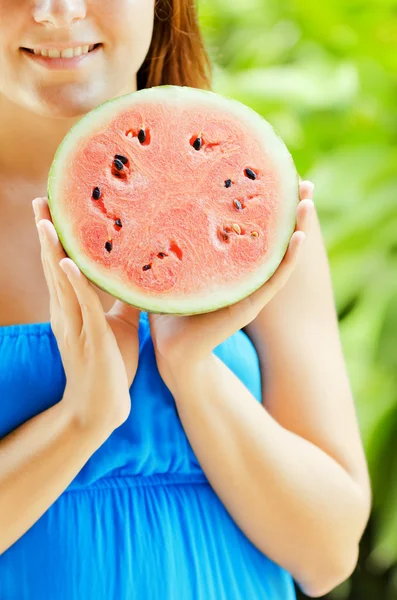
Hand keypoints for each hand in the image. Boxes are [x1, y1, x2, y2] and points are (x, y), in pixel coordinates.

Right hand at [33, 197, 140, 433]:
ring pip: (61, 281)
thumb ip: (126, 303)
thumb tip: (139, 280)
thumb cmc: (111, 366)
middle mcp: (68, 312)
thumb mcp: (121, 327)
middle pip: (53, 266)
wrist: (102, 407)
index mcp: (73, 308)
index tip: (55, 210)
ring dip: (53, 251)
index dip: (57, 239)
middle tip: (41, 200)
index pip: (62, 266)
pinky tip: (69, 263)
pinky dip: (74, 284)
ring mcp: (76, 325)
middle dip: (47, 233)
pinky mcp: (90, 338)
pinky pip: (82, 307)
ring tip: (46, 220)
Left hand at [148, 181, 314, 374]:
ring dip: (298, 228)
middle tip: (302, 180)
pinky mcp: (249, 306)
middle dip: (288, 207)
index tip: (273, 172)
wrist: (171, 351)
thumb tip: (151, 207)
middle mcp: (244, 275)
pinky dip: (288, 259)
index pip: (252, 227)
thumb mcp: (170, 269)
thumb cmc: (168, 310)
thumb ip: (169, 244)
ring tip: (307, 201)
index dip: (265, 202)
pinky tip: (298, 237)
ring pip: (281, 254)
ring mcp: (250, 290)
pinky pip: (274, 280)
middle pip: (272, 235)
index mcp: (228, 264)